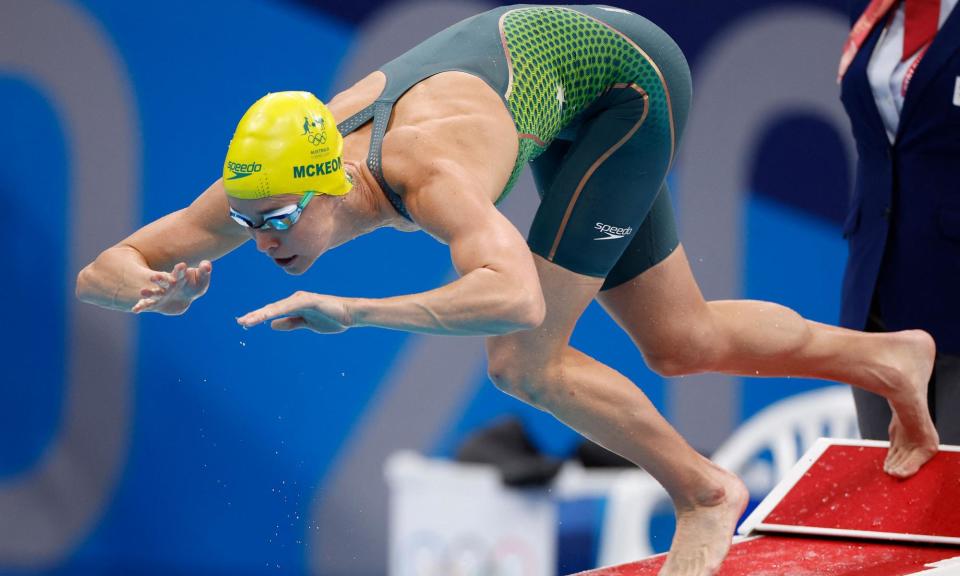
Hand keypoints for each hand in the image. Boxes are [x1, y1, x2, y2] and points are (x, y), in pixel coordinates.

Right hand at [132, 261, 211, 314]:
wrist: (182, 297)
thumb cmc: (192, 286)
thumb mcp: (201, 280)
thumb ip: (204, 271)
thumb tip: (207, 265)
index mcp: (178, 277)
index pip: (179, 273)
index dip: (181, 270)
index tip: (182, 266)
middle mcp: (167, 285)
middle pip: (163, 281)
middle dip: (160, 279)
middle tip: (155, 277)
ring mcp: (160, 294)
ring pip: (154, 293)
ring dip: (149, 292)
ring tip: (142, 292)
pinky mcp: (155, 304)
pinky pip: (147, 305)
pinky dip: (140, 307)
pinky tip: (135, 310)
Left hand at [237, 291, 353, 332]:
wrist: (351, 314)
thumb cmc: (331, 318)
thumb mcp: (306, 323)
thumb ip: (290, 323)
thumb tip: (272, 325)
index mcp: (294, 305)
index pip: (272, 312)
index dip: (258, 317)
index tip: (243, 323)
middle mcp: (295, 300)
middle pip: (271, 308)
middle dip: (255, 315)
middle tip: (239, 322)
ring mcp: (301, 299)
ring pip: (277, 307)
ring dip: (262, 314)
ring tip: (248, 321)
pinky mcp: (309, 301)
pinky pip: (290, 307)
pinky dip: (278, 311)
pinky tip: (269, 316)